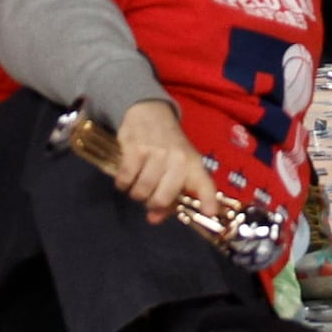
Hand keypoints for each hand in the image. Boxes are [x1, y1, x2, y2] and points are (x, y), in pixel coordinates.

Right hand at [103, 104, 216, 219]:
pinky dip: (123, 183)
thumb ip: (170, 195)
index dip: (208, 200)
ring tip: (137, 183)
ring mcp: (156, 153)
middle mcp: (178, 158)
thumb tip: (153, 219)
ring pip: (141, 191)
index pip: (204, 184)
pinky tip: (126, 177)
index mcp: (193, 164)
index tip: (209, 214)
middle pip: (162, 198)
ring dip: (136, 193)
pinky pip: (125, 179)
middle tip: (148, 196)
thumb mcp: (177, 166)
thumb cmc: (167, 146)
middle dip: (151, 203)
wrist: (150, 112)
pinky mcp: (135, 148)